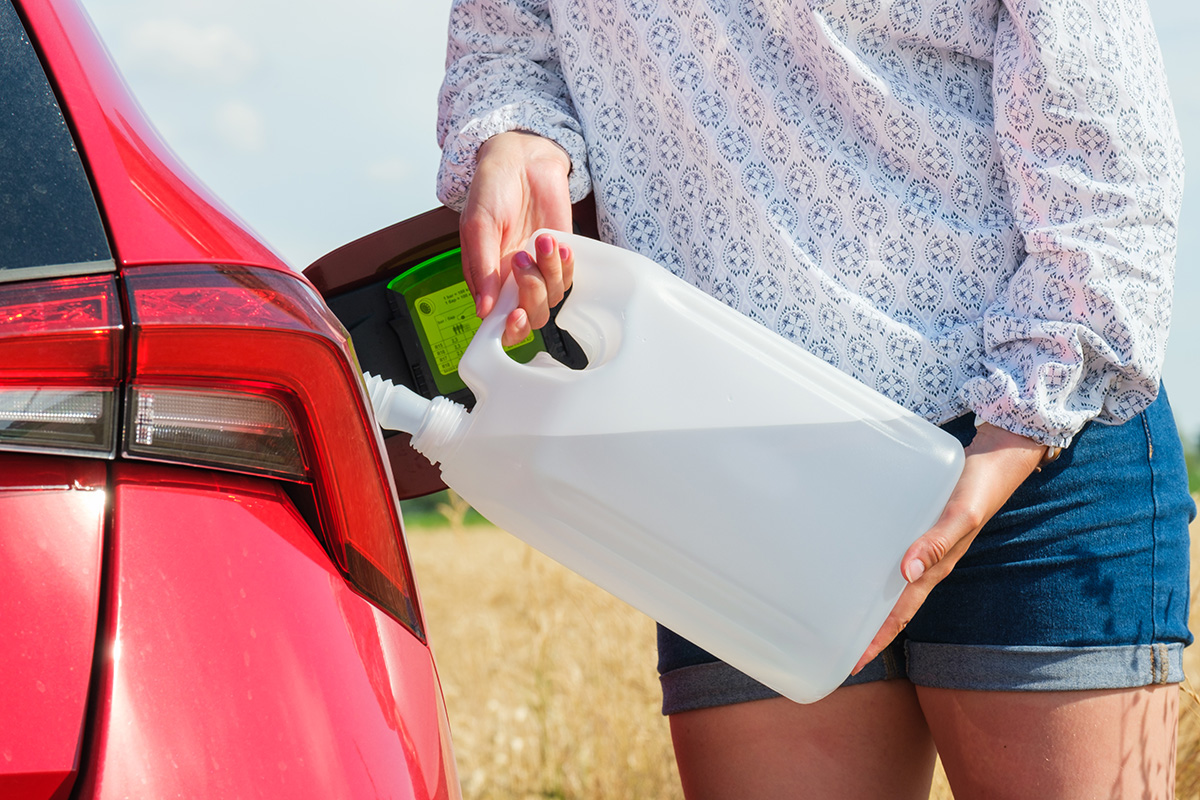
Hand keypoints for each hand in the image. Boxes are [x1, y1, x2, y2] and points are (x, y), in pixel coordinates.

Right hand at [460, 131, 574, 346]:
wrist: (523, 159)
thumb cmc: (493, 188)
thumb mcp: (479, 225)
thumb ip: (481, 268)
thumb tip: (483, 309)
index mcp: (486, 278)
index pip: (498, 321)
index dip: (508, 330)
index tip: (515, 318)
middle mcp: (512, 280)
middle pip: (531, 316)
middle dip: (531, 294)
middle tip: (522, 260)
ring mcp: (538, 269)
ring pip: (552, 297)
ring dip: (549, 271)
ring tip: (540, 238)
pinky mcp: (559, 257)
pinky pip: (568, 277)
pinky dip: (564, 264)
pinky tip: (556, 242)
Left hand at [852, 423, 1048, 672]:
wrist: (997, 459)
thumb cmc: (980, 487)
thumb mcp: (961, 515)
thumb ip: (937, 542)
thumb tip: (906, 573)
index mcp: (936, 569)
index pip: (900, 614)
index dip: (877, 639)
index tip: (852, 663)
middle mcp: (926, 563)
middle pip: (891, 607)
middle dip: (866, 631)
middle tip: (833, 649)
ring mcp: (922, 547)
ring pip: (889, 585)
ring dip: (866, 603)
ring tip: (836, 615)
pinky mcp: (917, 528)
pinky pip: (890, 555)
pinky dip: (871, 568)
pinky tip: (853, 564)